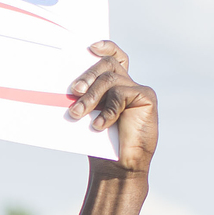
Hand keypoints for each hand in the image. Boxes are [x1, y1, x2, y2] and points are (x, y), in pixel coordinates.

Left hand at [64, 41, 157, 174]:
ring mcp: (138, 90)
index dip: (106, 47)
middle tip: (73, 90)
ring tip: (77, 113)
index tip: (90, 46)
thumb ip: (85, 97)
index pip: (113, 58)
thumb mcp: (89, 115)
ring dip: (91, 96)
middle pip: (108, 65)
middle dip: (88, 74)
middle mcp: (127, 84)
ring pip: (110, 79)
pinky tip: (100, 125)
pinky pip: (121, 94)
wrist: (119, 167)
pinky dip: (108, 110)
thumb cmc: (100, 143)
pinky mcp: (146, 98)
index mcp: (115, 85)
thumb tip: (66, 87)